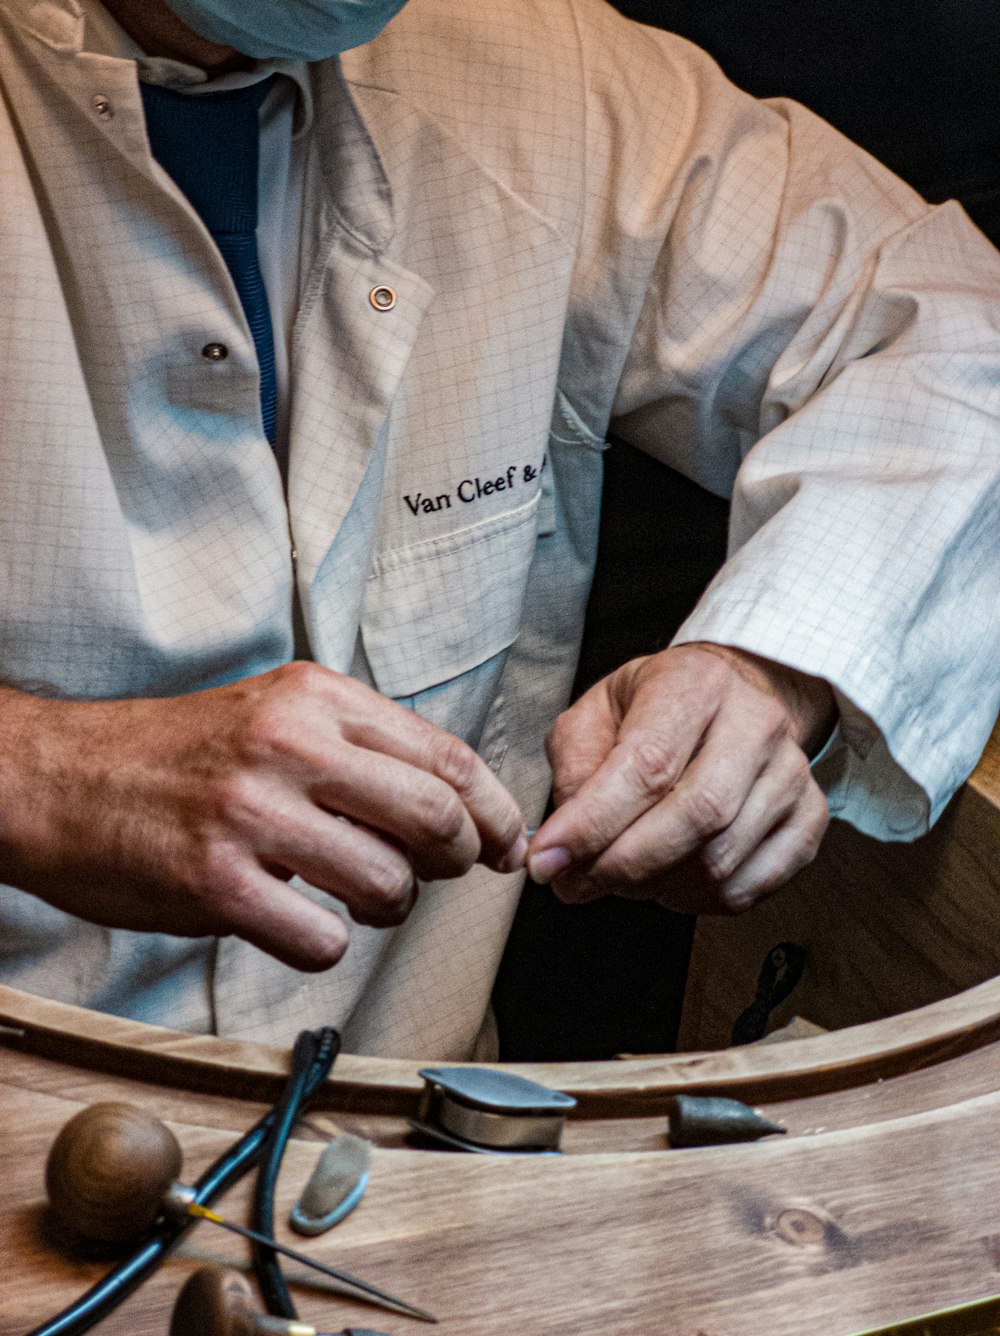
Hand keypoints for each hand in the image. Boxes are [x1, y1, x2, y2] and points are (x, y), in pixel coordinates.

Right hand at [0, 663, 525, 969]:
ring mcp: (252, 813)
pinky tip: (299, 923)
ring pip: (388, 884)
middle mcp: (290, 744)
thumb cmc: (175, 755)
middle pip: (435, 817)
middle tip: (442, 875)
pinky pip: (321, 940)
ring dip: (392, 909)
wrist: (58, 779)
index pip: (446, 756)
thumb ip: (359, 747)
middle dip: (459, 861)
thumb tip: (456, 806)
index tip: (506, 844)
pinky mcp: (214, 882)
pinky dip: (326, 945)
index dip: (495, 810)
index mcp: (315, 697)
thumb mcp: (274, 712)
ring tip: (360, 901)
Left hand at [527, 644, 833, 913]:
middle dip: (623, 864)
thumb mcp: (596, 711)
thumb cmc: (656, 707)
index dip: (593, 824)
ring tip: (617, 876)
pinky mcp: (810, 817)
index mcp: (697, 682)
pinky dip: (697, 901)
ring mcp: (791, 772)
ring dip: (654, 886)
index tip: (547, 860)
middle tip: (575, 882)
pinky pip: (750, 886)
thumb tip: (567, 835)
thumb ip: (574, 765)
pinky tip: (667, 882)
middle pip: (696, 816)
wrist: (728, 697)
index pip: (649, 765)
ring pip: (722, 860)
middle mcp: (757, 722)